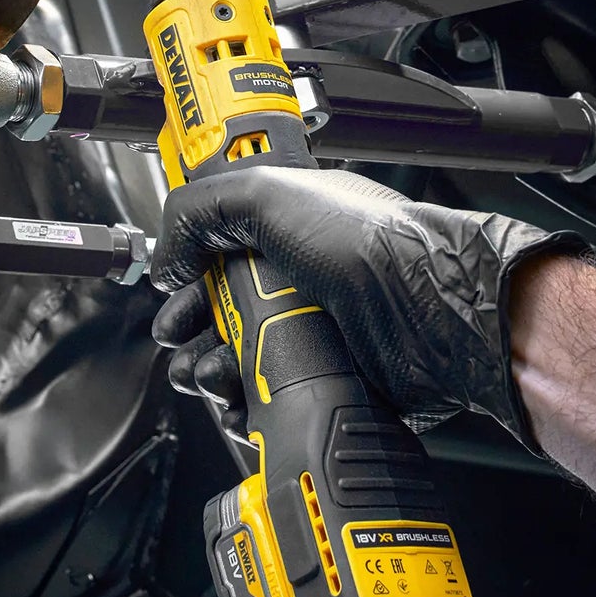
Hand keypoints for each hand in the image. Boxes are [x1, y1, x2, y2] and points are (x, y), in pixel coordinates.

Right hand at [150, 166, 579, 443]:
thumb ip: (198, 211)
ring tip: (208, 370)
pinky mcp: (322, 378)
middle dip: (187, 325)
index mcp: (284, 227)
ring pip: (235, 357)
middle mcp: (296, 278)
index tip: (169, 284)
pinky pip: (266, 395)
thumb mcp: (267, 194)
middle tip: (178, 333)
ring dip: (207, 367)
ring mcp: (310, 330)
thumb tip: (166, 258)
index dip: (186, 267)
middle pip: (216, 308)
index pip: (215, 247)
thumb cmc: (370, 243)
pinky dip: (241, 403)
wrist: (429, 312)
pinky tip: (236, 398)